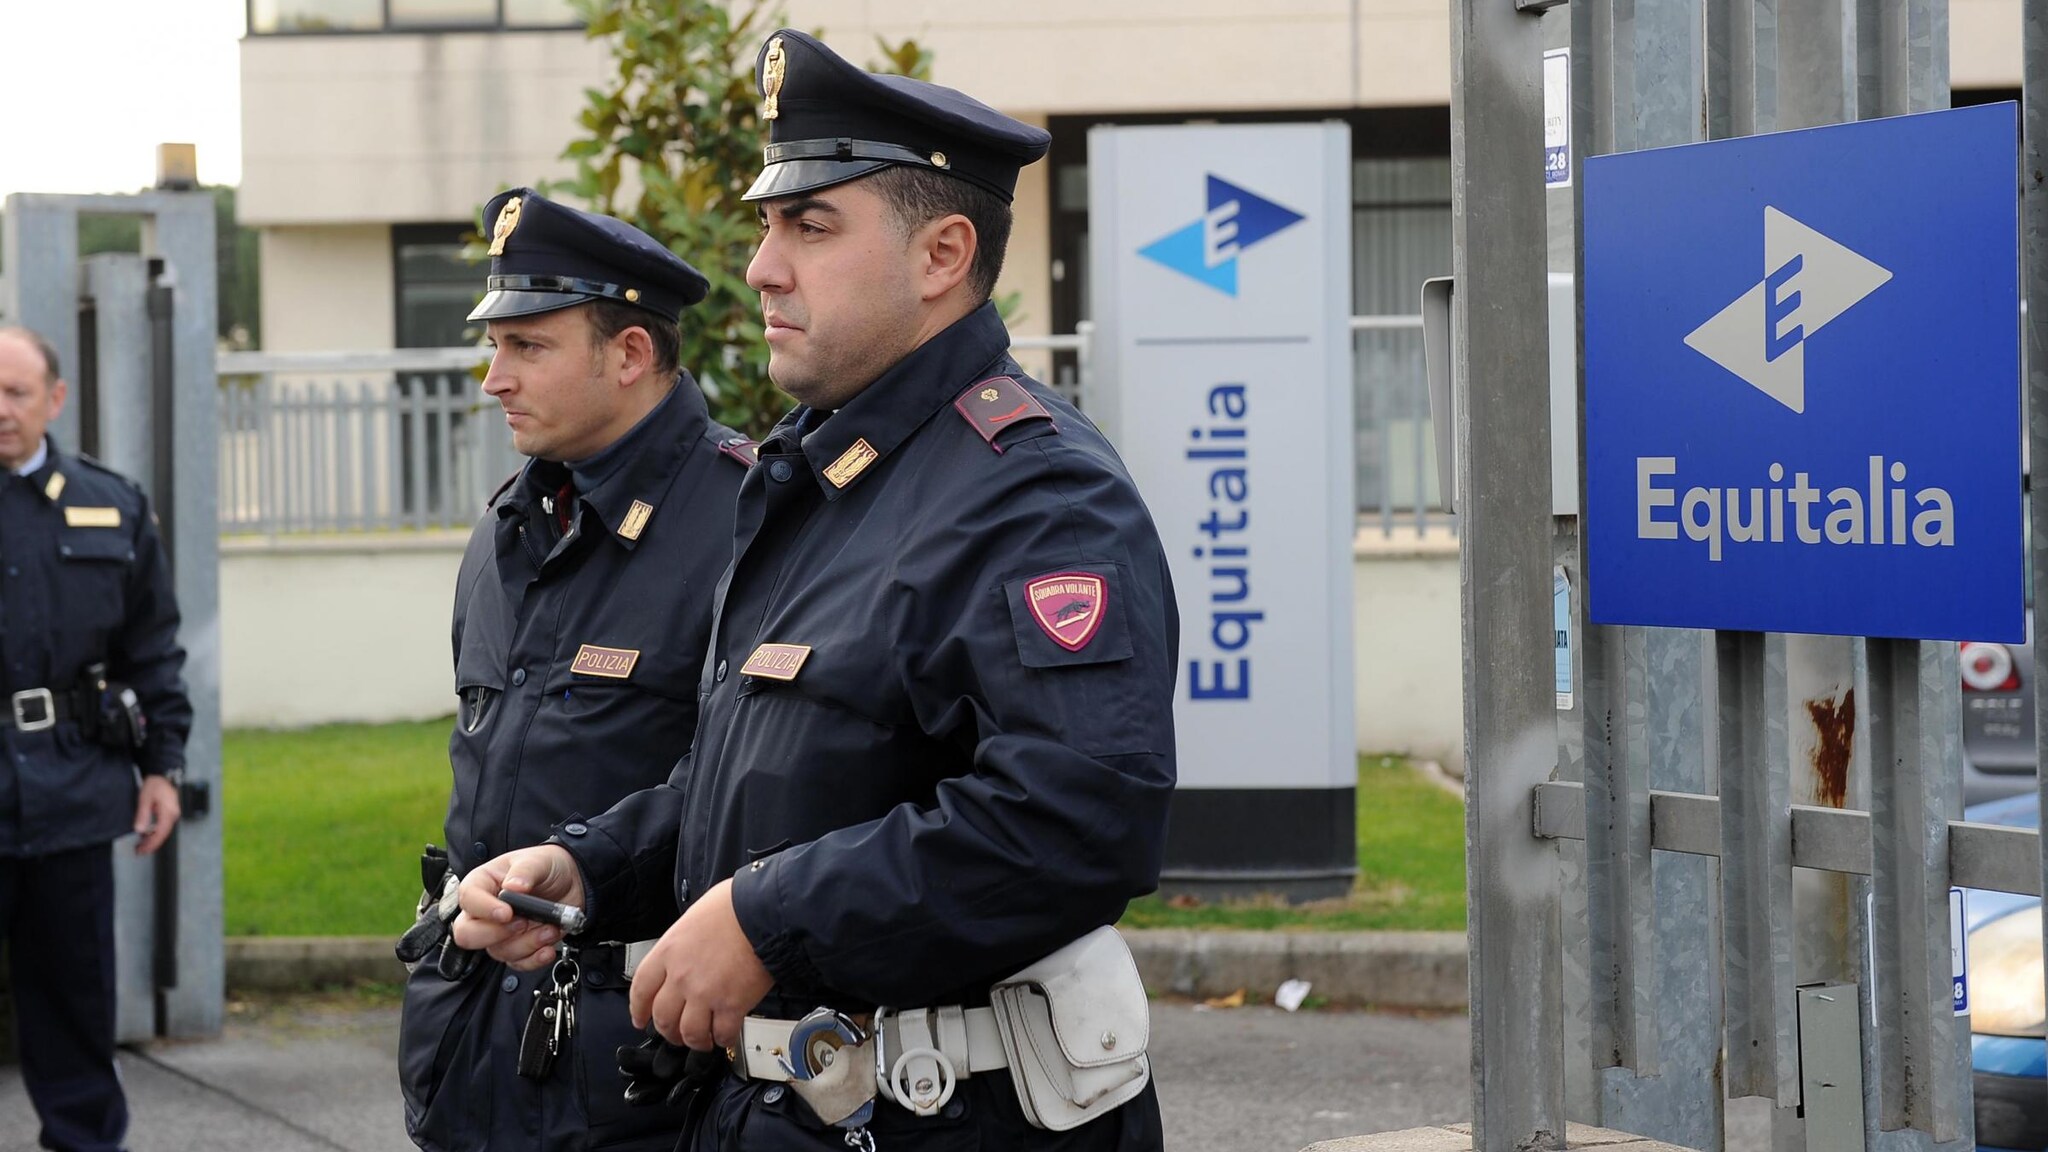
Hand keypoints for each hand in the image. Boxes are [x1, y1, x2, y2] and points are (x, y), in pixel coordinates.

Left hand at [132, 774, 180, 855]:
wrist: (162, 774)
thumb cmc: (155, 784)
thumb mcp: (145, 799)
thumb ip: (143, 815)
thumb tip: (140, 830)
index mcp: (168, 813)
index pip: (160, 833)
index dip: (151, 843)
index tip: (142, 850)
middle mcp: (173, 815)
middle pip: (163, 834)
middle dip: (151, 844)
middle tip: (140, 851)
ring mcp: (172, 814)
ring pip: (163, 831)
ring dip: (152, 839)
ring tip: (141, 846)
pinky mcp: (169, 812)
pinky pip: (163, 826)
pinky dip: (155, 833)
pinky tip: (147, 835)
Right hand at [451, 844, 584, 969]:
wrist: (572, 881)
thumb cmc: (547, 866)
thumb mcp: (538, 861)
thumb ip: (525, 871)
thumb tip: (513, 887)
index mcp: (482, 884)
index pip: (468, 899)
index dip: (484, 909)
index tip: (507, 912)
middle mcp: (485, 911)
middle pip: (467, 934)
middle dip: (495, 934)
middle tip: (523, 923)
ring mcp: (500, 932)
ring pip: (498, 951)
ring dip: (527, 944)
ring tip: (550, 929)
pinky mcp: (518, 947)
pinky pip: (517, 963)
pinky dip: (534, 959)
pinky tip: (548, 948)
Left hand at [628, 879, 773, 1049]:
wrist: (764, 911)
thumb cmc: (735, 906)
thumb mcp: (694, 917)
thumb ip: (683, 943)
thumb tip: (686, 954)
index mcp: (668, 952)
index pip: (641, 990)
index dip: (639, 1009)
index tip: (641, 1018)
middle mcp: (681, 976)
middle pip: (663, 1018)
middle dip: (668, 1032)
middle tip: (676, 1034)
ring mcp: (705, 993)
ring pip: (689, 1033)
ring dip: (695, 1041)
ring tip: (703, 1040)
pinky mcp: (732, 1005)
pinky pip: (722, 1034)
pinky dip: (723, 1039)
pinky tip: (726, 1035)